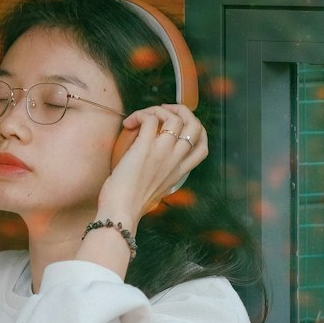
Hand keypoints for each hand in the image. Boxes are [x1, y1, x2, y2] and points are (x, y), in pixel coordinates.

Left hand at [97, 104, 207, 223]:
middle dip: (181, 110)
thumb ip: (160, 175)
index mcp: (180, 171)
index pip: (202, 145)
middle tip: (162, 111)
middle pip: (195, 124)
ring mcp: (162, 151)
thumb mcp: (156, 189)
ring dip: (156, 110)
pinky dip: (140, 115)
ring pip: (173, 117)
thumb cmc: (130, 203)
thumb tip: (151, 163)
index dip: (196, 129)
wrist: (121, 211)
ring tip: (140, 117)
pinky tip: (129, 123)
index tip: (180, 124)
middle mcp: (176, 159)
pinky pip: (150, 119)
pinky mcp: (145, 147)